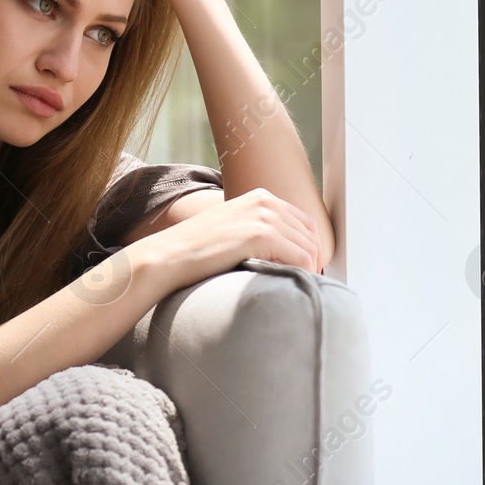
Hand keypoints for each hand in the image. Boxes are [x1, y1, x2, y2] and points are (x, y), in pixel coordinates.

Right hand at [137, 187, 322, 293]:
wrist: (170, 255)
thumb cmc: (197, 250)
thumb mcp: (234, 229)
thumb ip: (260, 231)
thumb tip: (287, 253)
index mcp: (261, 197)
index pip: (305, 222)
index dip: (311, 247)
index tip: (308, 268)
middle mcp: (266, 201)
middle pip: (311, 234)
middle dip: (313, 259)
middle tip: (308, 282)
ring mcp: (264, 216)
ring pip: (309, 247)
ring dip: (309, 268)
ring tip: (299, 287)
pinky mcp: (261, 235)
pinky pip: (301, 258)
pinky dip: (303, 273)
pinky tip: (291, 285)